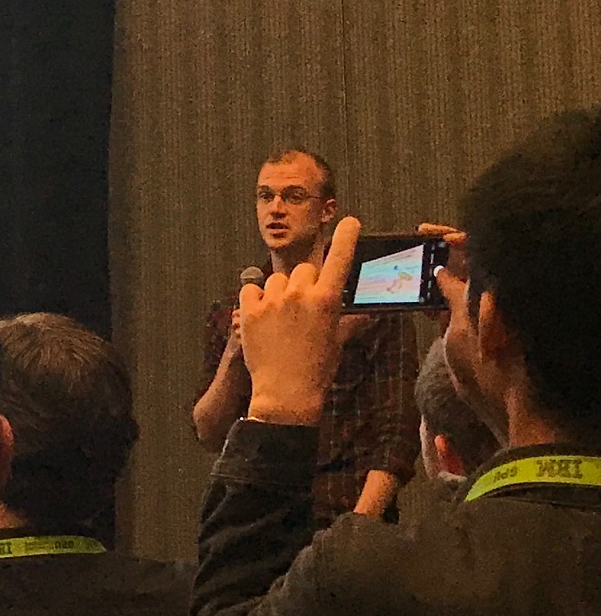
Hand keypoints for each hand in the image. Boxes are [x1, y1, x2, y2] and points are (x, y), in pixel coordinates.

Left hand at [240, 217, 360, 424]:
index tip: (350, 222)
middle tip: (304, 306)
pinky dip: (256, 298)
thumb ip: (349, 319)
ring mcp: (273, 300)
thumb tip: (366, 312)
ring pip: (277, 278)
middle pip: (304, 269)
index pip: (339, 259)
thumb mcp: (337, 340)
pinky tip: (262, 316)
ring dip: (281, 291)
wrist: (285, 393)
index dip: (346, 238)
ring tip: (283, 318)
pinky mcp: (249, 309)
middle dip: (306, 282)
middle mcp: (300, 294)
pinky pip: (252, 289)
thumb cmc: (317, 369)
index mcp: (327, 301)